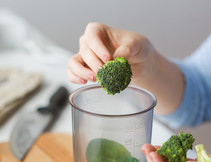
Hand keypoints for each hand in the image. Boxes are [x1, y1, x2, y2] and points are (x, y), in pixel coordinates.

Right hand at [67, 22, 185, 114]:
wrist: (138, 62)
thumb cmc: (135, 48)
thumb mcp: (137, 44)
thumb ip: (127, 48)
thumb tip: (117, 56)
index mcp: (98, 30)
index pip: (92, 35)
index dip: (98, 47)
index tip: (108, 58)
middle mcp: (88, 43)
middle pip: (84, 51)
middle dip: (94, 63)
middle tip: (104, 72)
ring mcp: (84, 57)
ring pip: (73, 63)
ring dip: (82, 72)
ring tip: (95, 78)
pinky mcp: (84, 70)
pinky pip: (72, 74)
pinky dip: (76, 78)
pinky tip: (85, 82)